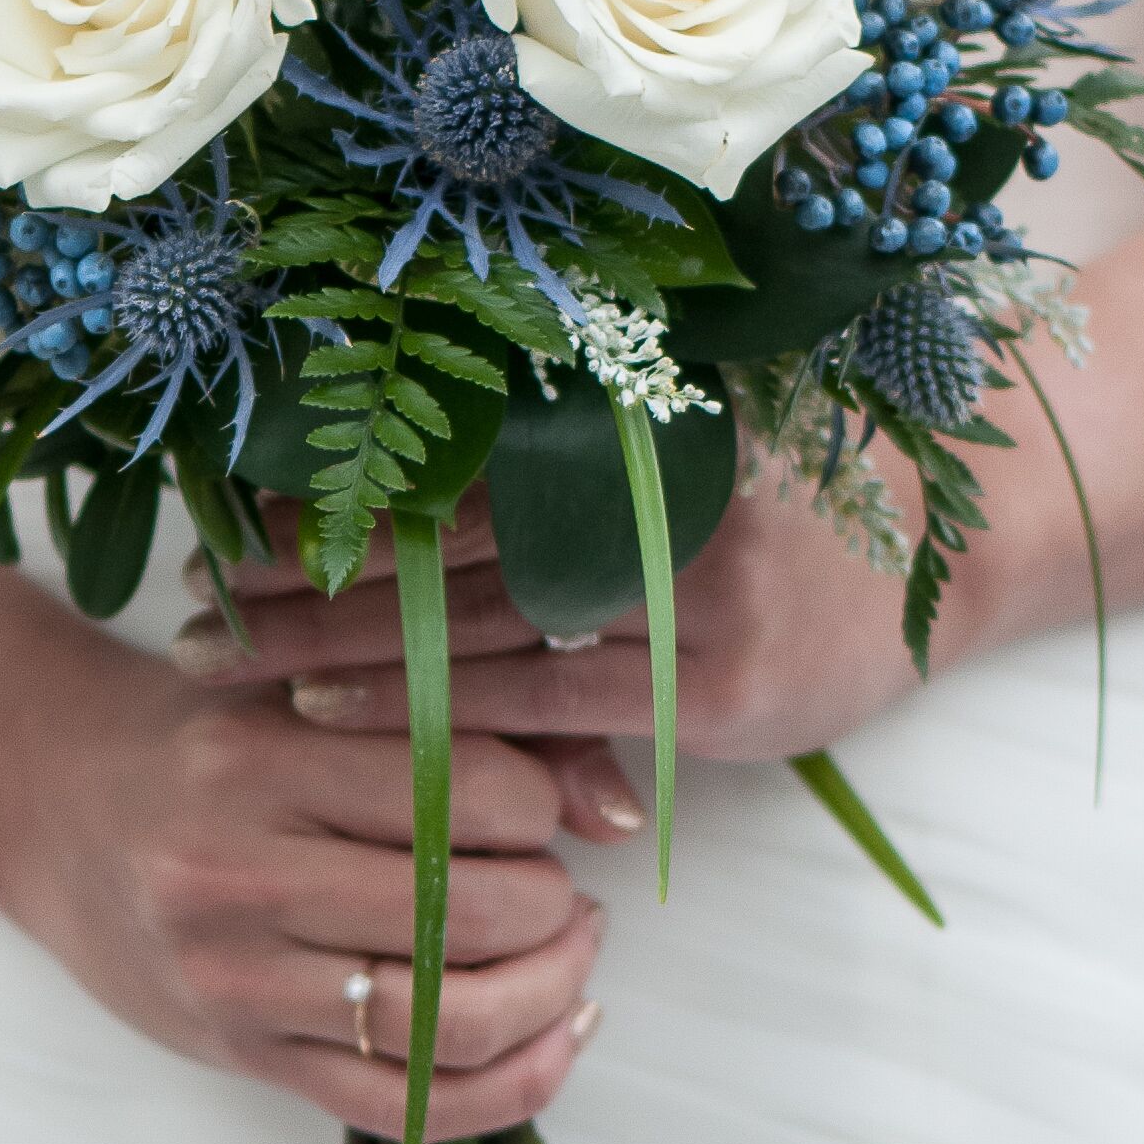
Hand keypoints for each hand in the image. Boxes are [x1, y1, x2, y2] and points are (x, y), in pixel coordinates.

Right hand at [0, 619, 612, 1140]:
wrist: (49, 804)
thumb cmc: (199, 739)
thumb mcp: (305, 697)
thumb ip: (454, 729)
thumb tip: (616, 808)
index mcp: (260, 764)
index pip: (469, 794)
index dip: (540, 806)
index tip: (537, 808)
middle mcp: (239, 878)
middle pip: (470, 915)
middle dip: (554, 907)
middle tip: (562, 888)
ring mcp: (238, 982)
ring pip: (451, 1024)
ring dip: (549, 994)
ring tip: (565, 953)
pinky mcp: (246, 1055)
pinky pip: (408, 1107)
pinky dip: (512, 1085)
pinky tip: (557, 1037)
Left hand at [170, 465, 955, 768]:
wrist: (946, 551)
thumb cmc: (781, 500)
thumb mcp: (673, 445)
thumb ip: (556, 460)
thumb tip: (395, 461)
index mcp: (626, 419)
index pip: (447, 456)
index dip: (335, 487)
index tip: (226, 513)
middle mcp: (648, 493)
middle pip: (437, 538)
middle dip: (307, 575)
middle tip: (196, 601)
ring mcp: (684, 593)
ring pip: (473, 626)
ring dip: (338, 650)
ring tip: (231, 666)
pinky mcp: (708, 689)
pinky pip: (548, 706)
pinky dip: (443, 717)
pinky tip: (349, 725)